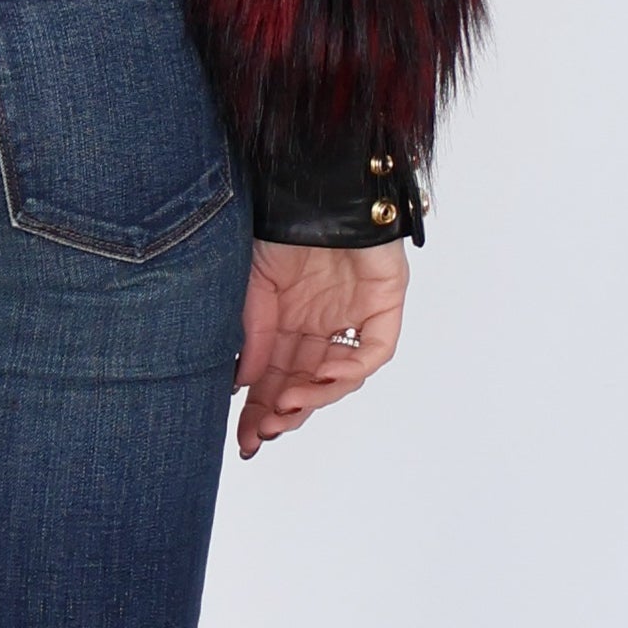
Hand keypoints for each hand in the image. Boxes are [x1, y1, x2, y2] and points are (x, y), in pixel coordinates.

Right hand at [235, 237, 409, 460]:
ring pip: (341, 376)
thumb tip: (243, 385)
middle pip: (306, 383)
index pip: (276, 378)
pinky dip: (351, 368)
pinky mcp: (383, 305)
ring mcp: (354, 317)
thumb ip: (253, 335)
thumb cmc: (282, 226)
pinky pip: (373, 350)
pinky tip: (324, 373)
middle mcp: (321, 325)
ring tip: (288, 404)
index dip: (261, 410)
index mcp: (288, 322)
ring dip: (315, 396)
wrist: (315, 188)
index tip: (245, 439)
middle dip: (285, 413)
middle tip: (264, 433)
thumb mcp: (253, 286)